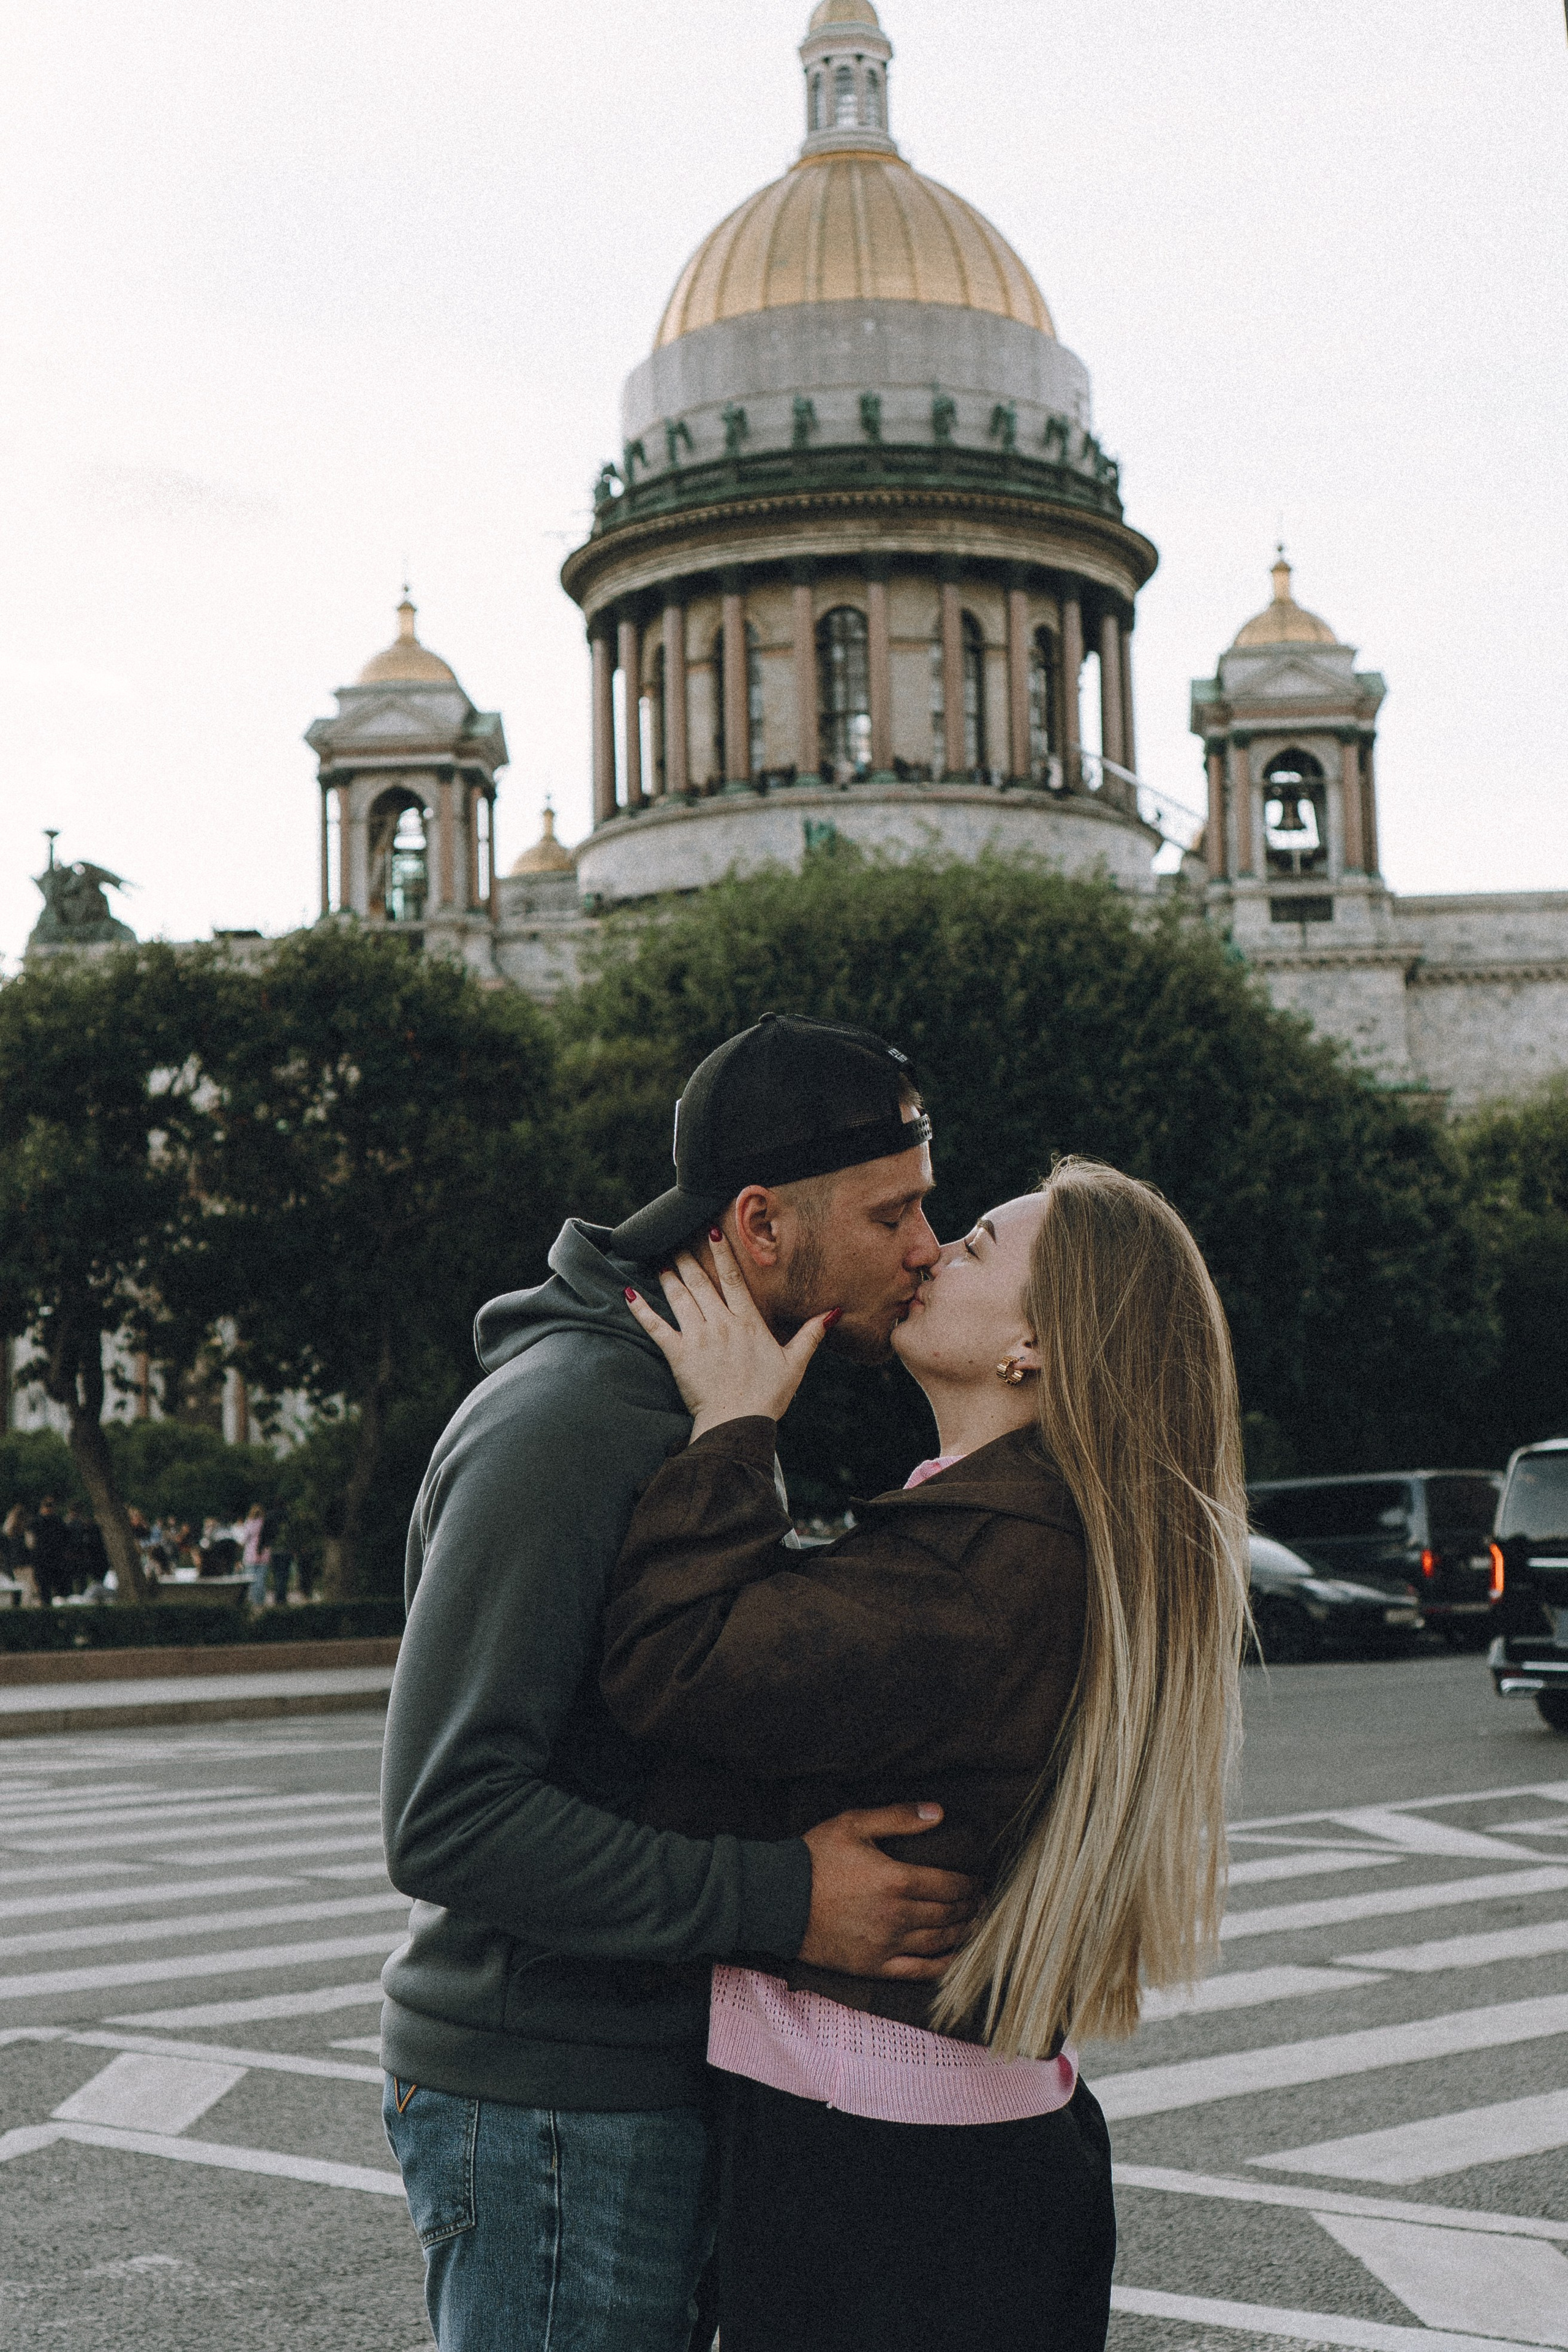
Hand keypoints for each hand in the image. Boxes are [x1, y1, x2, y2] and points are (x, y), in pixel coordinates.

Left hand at [623, 1231, 835, 1437]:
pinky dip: (642, 1310)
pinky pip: (656, 1327)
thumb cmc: (768, 1396)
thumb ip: (811, 1334)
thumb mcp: (796, 1364)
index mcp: (748, 1323)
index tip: (711, 1233)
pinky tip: (630, 1293)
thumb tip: (832, 1312)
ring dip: (668, 1276)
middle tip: (676, 1240)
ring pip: (680, 1298)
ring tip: (659, 1259)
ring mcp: (698, 1337)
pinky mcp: (678, 1355)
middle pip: (702, 1283)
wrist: (739, 1422)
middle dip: (688, 1258)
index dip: (722, 1254)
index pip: (734, 1279)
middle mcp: (721, 1323)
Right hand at [798, 1804, 978, 1980]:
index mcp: (897, 1880)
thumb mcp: (853, 1824)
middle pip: (949, 1914)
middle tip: (982, 1901)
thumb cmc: (814, 1858)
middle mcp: (897, 1916)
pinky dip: (942, 1966)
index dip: (971, 1884)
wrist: (777, 1901)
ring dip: (962, 1932)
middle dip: (971, 1907)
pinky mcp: (873, 1966)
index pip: (950, 1885)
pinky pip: (918, 1971)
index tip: (980, 1880)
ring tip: (973, 1923)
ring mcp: (887, 1945)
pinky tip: (953, 1958)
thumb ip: (898, 1816)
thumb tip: (938, 1812)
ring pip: (939, 1942)